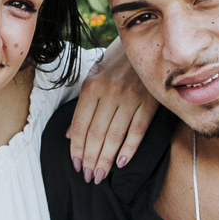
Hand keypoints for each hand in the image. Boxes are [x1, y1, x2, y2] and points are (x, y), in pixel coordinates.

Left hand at [67, 38, 156, 181]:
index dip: (76, 148)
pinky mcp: (149, 101)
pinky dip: (129, 148)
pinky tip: (121, 163)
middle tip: (88, 177)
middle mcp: (109, 92)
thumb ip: (83, 105)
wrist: (147, 42)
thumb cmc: (118, 61)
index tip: (75, 165)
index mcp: (92, 86)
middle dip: (90, 159)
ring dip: (105, 159)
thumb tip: (69, 134)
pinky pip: (137, 130)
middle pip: (95, 134)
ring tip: (100, 175)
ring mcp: (130, 97)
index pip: (79, 125)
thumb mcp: (94, 76)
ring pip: (114, 135)